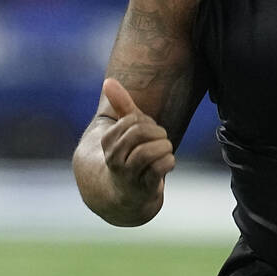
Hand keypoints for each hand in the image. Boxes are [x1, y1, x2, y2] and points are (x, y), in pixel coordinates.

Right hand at [100, 78, 176, 205]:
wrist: (126, 194)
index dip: (147, 123)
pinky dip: (169, 161)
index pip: (132, 121)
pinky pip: (159, 168)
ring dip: (165, 148)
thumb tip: (108, 81)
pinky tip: (168, 163)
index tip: (149, 132)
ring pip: (149, 151)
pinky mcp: (142, 188)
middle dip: (158, 133)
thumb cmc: (129, 155)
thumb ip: (120, 105)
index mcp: (107, 141)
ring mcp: (127, 175)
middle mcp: (113, 158)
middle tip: (161, 140)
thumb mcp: (125, 130)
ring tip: (165, 152)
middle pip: (140, 133)